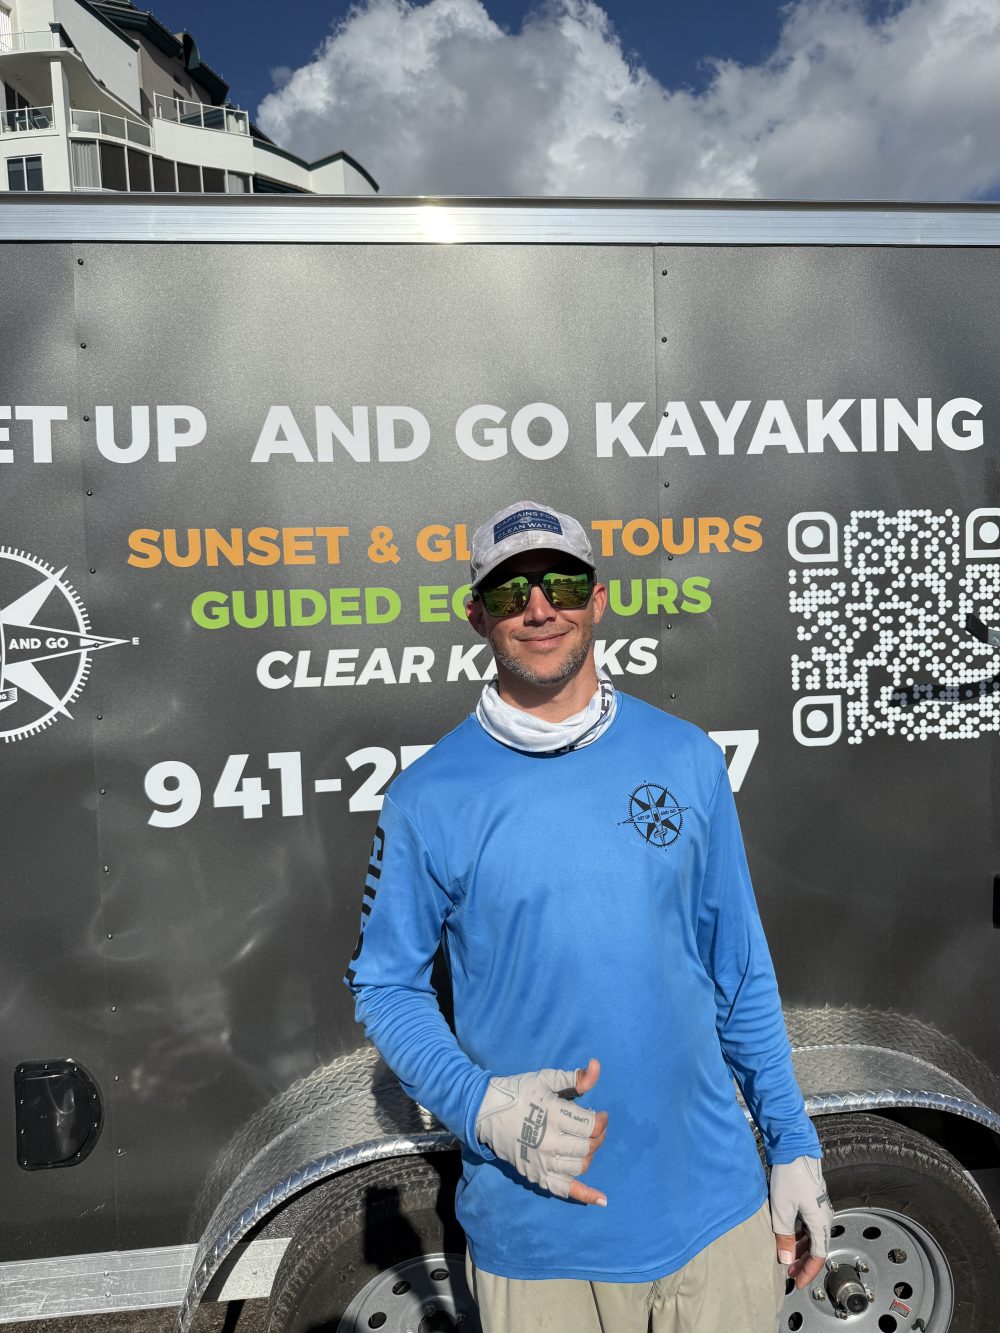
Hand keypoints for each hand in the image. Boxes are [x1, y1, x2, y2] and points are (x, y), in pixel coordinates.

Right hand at [475, 1057, 608, 1204]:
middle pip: (587, 1147)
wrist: (486, 1111)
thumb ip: (574, 1077)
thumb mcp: (546, 1079)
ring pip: (580, 1166)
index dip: (601, 1120)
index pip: (590, 1126)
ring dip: (588, 1155)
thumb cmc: (519, 1092)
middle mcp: (549, 1142)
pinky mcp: (536, 1175)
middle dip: (597, 1137)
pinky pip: (564, 1190)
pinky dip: (585, 1195)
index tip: (600, 1114)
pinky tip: (602, 1200)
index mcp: (553, 1116)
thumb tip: (597, 1066)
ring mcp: (542, 1162)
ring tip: (584, 1143)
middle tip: (592, 1128)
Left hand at [770, 1155, 834, 1289]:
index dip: (808, 1272)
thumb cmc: (790, 1175)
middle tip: (788, 1271)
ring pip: (812, 1237)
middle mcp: (824, 1217)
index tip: (797, 1283)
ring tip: (784, 1255)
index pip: (818, 1257)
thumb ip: (783, 1237)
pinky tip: (786, 1236)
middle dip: (802, 1262)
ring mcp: (819, 1208)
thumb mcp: (782, 1209)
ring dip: (799, 1248)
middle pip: (816, 1248)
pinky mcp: (812, 1200)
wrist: (794, 1147)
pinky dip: (798, 1235)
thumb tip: (786, 1260)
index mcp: (821, 1222)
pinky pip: (808, 1225)